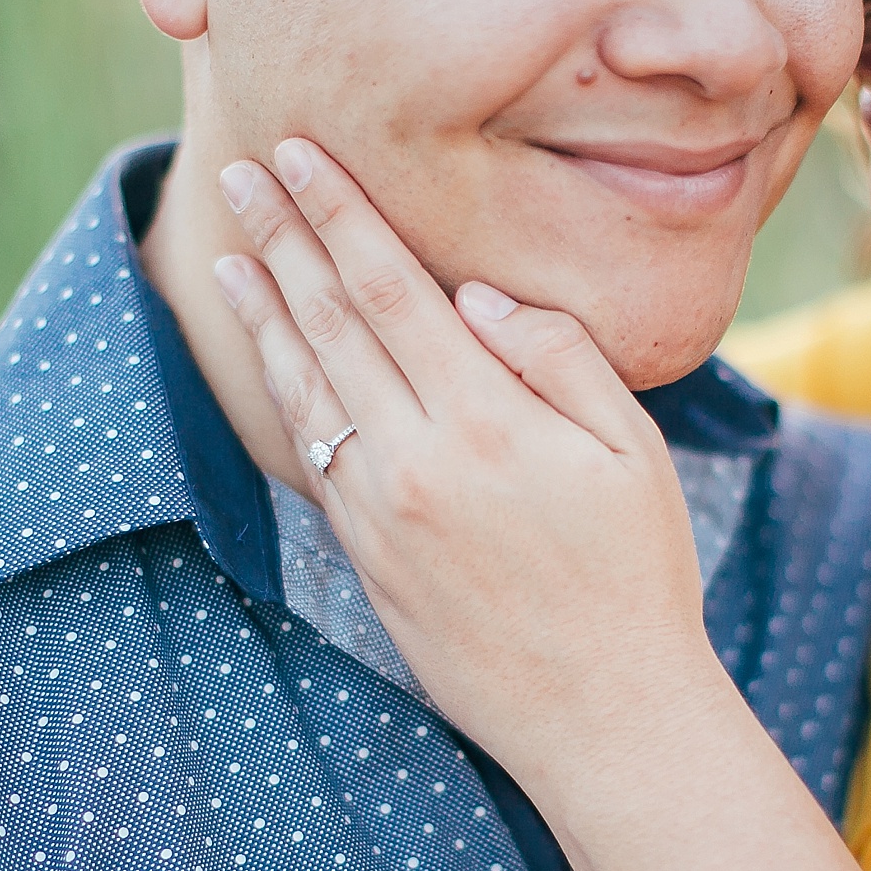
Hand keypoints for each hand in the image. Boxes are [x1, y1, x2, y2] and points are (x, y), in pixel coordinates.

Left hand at [213, 140, 723, 784]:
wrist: (602, 716)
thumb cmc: (637, 575)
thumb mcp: (633, 453)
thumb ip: (558, 358)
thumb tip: (476, 298)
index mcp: (485, 422)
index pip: (391, 290)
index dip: (339, 215)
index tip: (299, 155)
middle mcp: (413, 461)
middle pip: (332, 325)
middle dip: (285, 240)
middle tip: (241, 174)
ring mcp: (379, 514)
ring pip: (306, 387)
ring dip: (265, 313)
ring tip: (232, 254)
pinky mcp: (367, 559)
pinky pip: (313, 453)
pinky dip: (284, 392)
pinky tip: (272, 359)